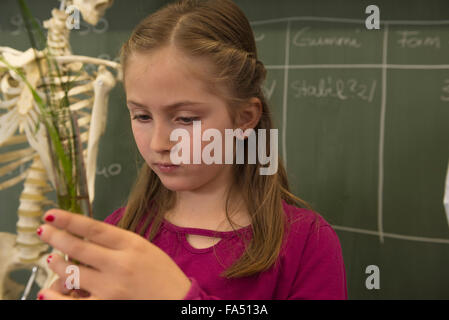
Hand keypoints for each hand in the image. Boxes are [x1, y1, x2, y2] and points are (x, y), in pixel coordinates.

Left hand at [36, 209, 191, 299]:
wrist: (179, 302)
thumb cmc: (163, 275)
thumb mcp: (145, 250)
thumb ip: (119, 243)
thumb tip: (87, 237)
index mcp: (132, 245)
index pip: (93, 228)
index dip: (69, 220)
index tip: (51, 214)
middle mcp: (119, 264)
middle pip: (78, 247)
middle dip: (55, 237)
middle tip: (44, 232)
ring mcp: (112, 287)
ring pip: (71, 273)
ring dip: (55, 264)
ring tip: (51, 259)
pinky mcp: (108, 306)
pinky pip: (73, 303)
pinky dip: (55, 297)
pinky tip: (46, 291)